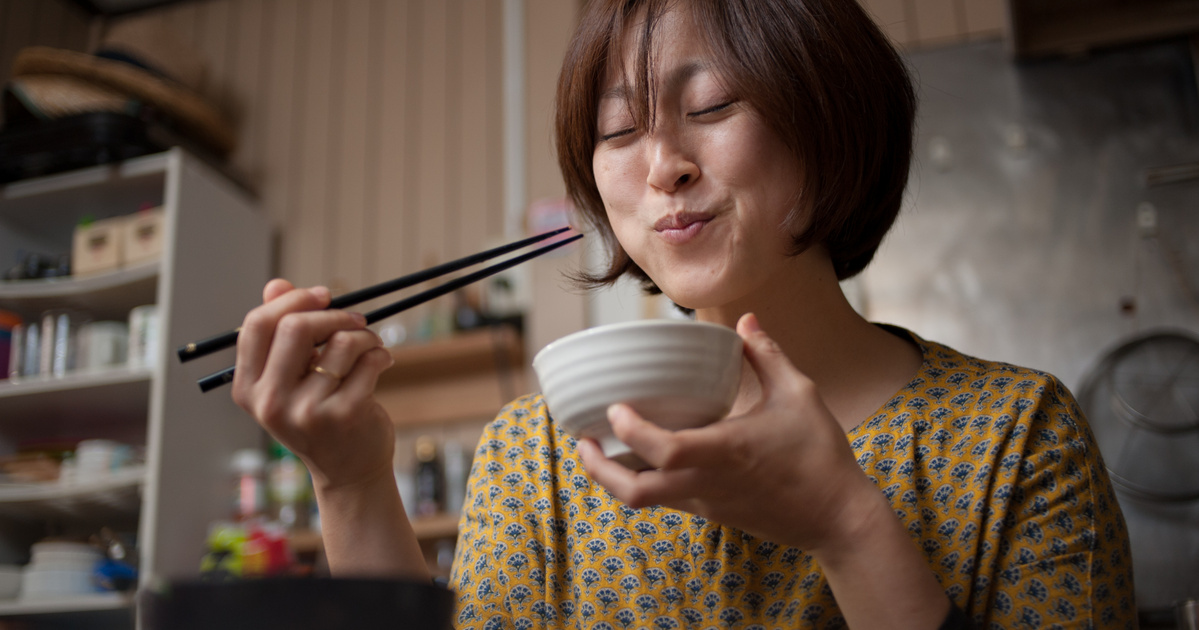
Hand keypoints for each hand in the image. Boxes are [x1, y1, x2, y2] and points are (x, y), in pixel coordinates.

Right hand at [231, 279, 396, 491]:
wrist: (348, 472)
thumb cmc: (319, 415)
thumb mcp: (291, 378)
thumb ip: (281, 331)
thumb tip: (276, 284)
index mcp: (248, 389)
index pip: (257, 325)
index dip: (292, 300)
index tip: (323, 295)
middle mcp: (271, 402)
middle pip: (295, 327)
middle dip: (334, 313)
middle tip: (356, 319)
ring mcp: (307, 411)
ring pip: (341, 342)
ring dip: (365, 335)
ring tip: (371, 346)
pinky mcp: (345, 414)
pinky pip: (368, 360)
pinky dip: (381, 354)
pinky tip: (381, 363)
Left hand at [577, 313, 883, 552]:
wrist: (839, 518)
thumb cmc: (821, 454)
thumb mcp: (800, 394)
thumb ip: (768, 354)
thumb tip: (745, 319)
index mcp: (727, 451)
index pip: (664, 451)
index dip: (631, 433)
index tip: (614, 408)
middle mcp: (708, 483)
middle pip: (636, 492)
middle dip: (599, 470)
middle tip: (581, 440)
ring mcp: (707, 503)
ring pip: (644, 502)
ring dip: (614, 479)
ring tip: (598, 449)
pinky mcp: (713, 513)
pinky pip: (665, 501)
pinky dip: (643, 482)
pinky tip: (641, 458)